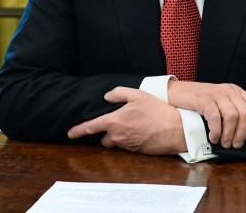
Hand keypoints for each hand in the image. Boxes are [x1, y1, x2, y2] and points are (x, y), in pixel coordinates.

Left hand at [67, 87, 186, 154]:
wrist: (175, 129)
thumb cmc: (157, 111)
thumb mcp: (138, 95)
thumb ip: (119, 93)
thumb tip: (107, 96)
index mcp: (115, 122)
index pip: (90, 127)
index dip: (78, 130)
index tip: (70, 134)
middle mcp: (118, 136)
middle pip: (104, 138)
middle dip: (107, 132)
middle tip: (119, 122)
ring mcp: (127, 146)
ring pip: (116, 142)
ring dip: (119, 136)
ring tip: (133, 126)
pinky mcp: (136, 152)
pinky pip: (127, 146)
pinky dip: (130, 140)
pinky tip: (141, 132)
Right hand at [167, 81, 245, 148]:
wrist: (177, 92)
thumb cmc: (199, 100)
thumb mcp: (219, 100)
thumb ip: (231, 108)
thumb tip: (244, 130)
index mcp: (235, 91)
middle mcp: (228, 90)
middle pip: (245, 113)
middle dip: (242, 132)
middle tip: (236, 144)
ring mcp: (216, 93)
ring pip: (232, 116)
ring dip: (229, 134)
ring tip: (224, 143)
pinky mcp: (204, 99)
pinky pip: (215, 117)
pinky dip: (216, 131)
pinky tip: (213, 138)